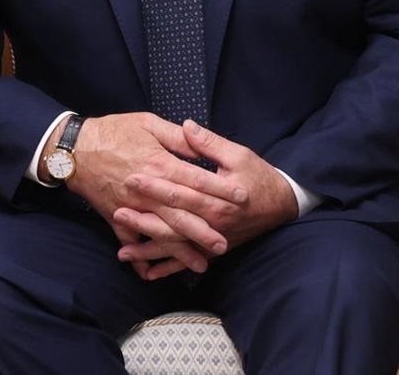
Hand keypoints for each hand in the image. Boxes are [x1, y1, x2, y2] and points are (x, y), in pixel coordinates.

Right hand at [68, 112, 247, 276]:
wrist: (74, 149)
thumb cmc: (113, 131)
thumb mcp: (148, 123)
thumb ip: (177, 137)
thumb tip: (200, 143)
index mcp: (159, 165)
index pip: (197, 180)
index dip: (221, 189)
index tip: (241, 198)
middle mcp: (148, 191)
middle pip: (182, 215)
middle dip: (205, 231)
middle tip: (226, 244)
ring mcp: (132, 207)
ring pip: (161, 233)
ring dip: (181, 251)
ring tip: (201, 264)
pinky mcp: (116, 217)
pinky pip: (130, 241)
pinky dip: (140, 258)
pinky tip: (152, 272)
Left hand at [113, 120, 297, 265]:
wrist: (281, 205)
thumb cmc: (259, 176)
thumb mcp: (238, 154)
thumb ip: (209, 143)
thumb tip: (187, 126)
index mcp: (217, 198)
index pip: (179, 192)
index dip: (154, 186)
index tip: (130, 178)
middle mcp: (212, 223)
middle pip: (172, 223)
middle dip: (143, 220)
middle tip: (117, 214)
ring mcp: (212, 240)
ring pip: (176, 247)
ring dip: (149, 250)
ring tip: (123, 252)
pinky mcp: (213, 249)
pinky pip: (187, 262)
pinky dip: (167, 268)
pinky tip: (146, 273)